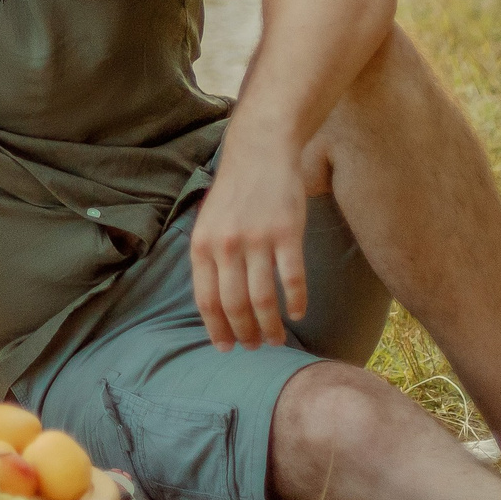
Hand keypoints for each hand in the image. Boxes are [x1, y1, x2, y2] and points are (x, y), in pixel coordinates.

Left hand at [188, 142, 309, 348]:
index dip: (216, 329)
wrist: (260, 151)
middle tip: (256, 347)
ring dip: (271, 326)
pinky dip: (296, 302)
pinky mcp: (286, 233)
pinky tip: (298, 313)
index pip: (206, 301)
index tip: (226, 348)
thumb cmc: (234, 192)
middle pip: (234, 305)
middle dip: (245, 334)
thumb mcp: (208, 223)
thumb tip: (214, 305)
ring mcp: (256, 240)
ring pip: (262, 299)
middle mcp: (226, 245)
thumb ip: (209, 259)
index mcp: (202, 245)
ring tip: (277, 340)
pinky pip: (292, 279)